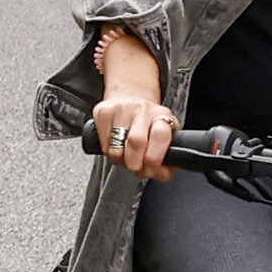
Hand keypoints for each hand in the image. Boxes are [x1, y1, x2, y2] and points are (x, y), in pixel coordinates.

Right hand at [89, 27, 173, 177]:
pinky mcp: (103, 112)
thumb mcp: (165, 133)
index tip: (151, 168)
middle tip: (137, 168)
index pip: (161, 137)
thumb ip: (168, 157)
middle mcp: (142, 110)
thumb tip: (163, 175)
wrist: (129, 96)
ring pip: (116, 148)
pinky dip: (110, 154)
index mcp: (162, 115)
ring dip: (121, 161)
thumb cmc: (148, 121)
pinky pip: (103, 145)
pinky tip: (116, 149)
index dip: (155, 159)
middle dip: (136, 164)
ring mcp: (121, 109)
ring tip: (126, 159)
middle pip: (136, 143)